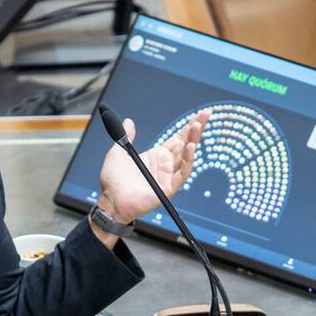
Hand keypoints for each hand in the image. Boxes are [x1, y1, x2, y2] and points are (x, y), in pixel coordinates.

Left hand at [96, 109, 210, 224]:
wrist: (110, 200)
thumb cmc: (113, 181)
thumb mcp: (118, 153)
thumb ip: (126, 137)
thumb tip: (128, 122)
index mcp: (157, 156)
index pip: (178, 139)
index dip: (188, 127)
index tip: (198, 115)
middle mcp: (165, 165)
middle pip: (186, 144)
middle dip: (196, 129)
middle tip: (206, 114)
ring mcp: (168, 176)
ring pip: (186, 156)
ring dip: (193, 140)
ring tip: (197, 126)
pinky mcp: (168, 187)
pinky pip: (182, 173)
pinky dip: (188, 160)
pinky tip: (191, 147)